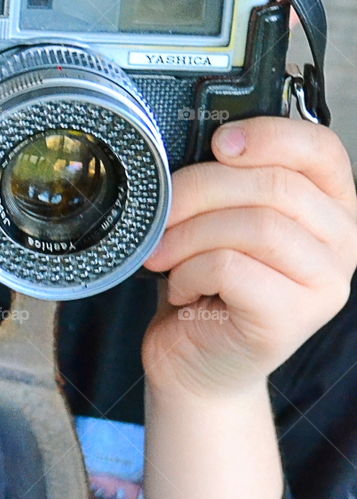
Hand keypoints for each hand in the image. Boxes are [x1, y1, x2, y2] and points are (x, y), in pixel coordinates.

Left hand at [139, 116, 356, 397]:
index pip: (320, 148)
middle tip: (160, 211)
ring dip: (190, 234)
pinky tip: (181, 287)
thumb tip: (193, 140)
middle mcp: (343, 242)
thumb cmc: (207, 286)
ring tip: (163, 254)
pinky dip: (190, 271)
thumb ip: (230, 181)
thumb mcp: (222, 219)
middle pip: (275, 185)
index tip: (218, 143)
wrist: (194, 364)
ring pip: (256, 225)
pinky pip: (232, 267)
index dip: (268, 135)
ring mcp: (324, 284)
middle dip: (201, 190)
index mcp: (331, 205)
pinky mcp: (292, 318)